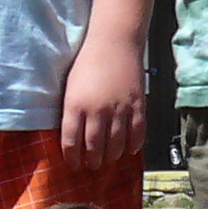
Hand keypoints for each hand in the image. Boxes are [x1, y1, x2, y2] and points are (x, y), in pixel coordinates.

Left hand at [59, 31, 146, 166]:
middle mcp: (97, 110)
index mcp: (75, 105)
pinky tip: (129, 149)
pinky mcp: (137, 105)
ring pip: (117, 144)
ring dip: (112, 156)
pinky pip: (137, 133)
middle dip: (93, 161)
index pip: (71, 142)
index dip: (72, 158)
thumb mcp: (70, 88)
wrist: (114, 42)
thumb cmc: (87, 63)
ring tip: (109, 159)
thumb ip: (71, 113)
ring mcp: (119, 109)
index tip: (73, 165)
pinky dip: (134, 145)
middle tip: (92, 166)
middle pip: (95, 147)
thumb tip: (73, 138)